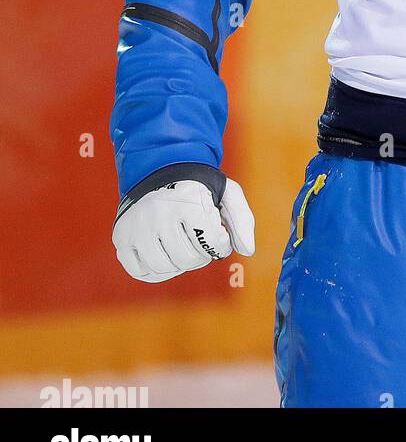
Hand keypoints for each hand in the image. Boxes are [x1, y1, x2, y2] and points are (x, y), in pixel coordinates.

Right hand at [113, 177, 254, 282]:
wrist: (162, 170)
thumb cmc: (199, 188)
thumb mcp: (227, 193)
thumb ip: (242, 219)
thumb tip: (247, 251)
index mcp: (189, 201)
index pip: (213, 244)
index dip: (221, 244)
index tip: (218, 234)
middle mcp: (160, 214)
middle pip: (189, 260)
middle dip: (201, 255)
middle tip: (199, 240)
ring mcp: (137, 227)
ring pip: (165, 268)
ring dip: (179, 263)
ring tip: (184, 246)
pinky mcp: (122, 237)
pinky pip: (141, 271)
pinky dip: (156, 269)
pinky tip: (165, 253)